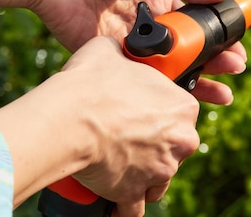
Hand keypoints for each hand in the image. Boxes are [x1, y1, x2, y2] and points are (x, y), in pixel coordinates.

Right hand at [0, 37, 200, 214]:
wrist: (67, 118)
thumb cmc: (90, 82)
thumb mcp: (110, 51)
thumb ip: (125, 54)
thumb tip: (118, 49)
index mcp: (183, 106)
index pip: (180, 110)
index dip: (160, 110)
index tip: (142, 111)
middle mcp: (181, 141)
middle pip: (175, 145)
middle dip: (156, 144)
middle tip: (128, 135)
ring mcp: (161, 170)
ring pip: (159, 176)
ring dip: (144, 172)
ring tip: (119, 161)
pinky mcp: (135, 192)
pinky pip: (134, 206)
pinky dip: (125, 201)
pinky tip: (114, 192)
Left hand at [29, 0, 246, 103]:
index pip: (196, 19)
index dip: (218, 32)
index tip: (239, 43)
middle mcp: (148, 20)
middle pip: (187, 47)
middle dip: (214, 60)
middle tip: (235, 69)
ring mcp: (130, 41)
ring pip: (168, 66)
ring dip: (196, 79)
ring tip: (221, 93)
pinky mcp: (110, 57)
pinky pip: (140, 75)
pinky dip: (161, 86)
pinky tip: (183, 94)